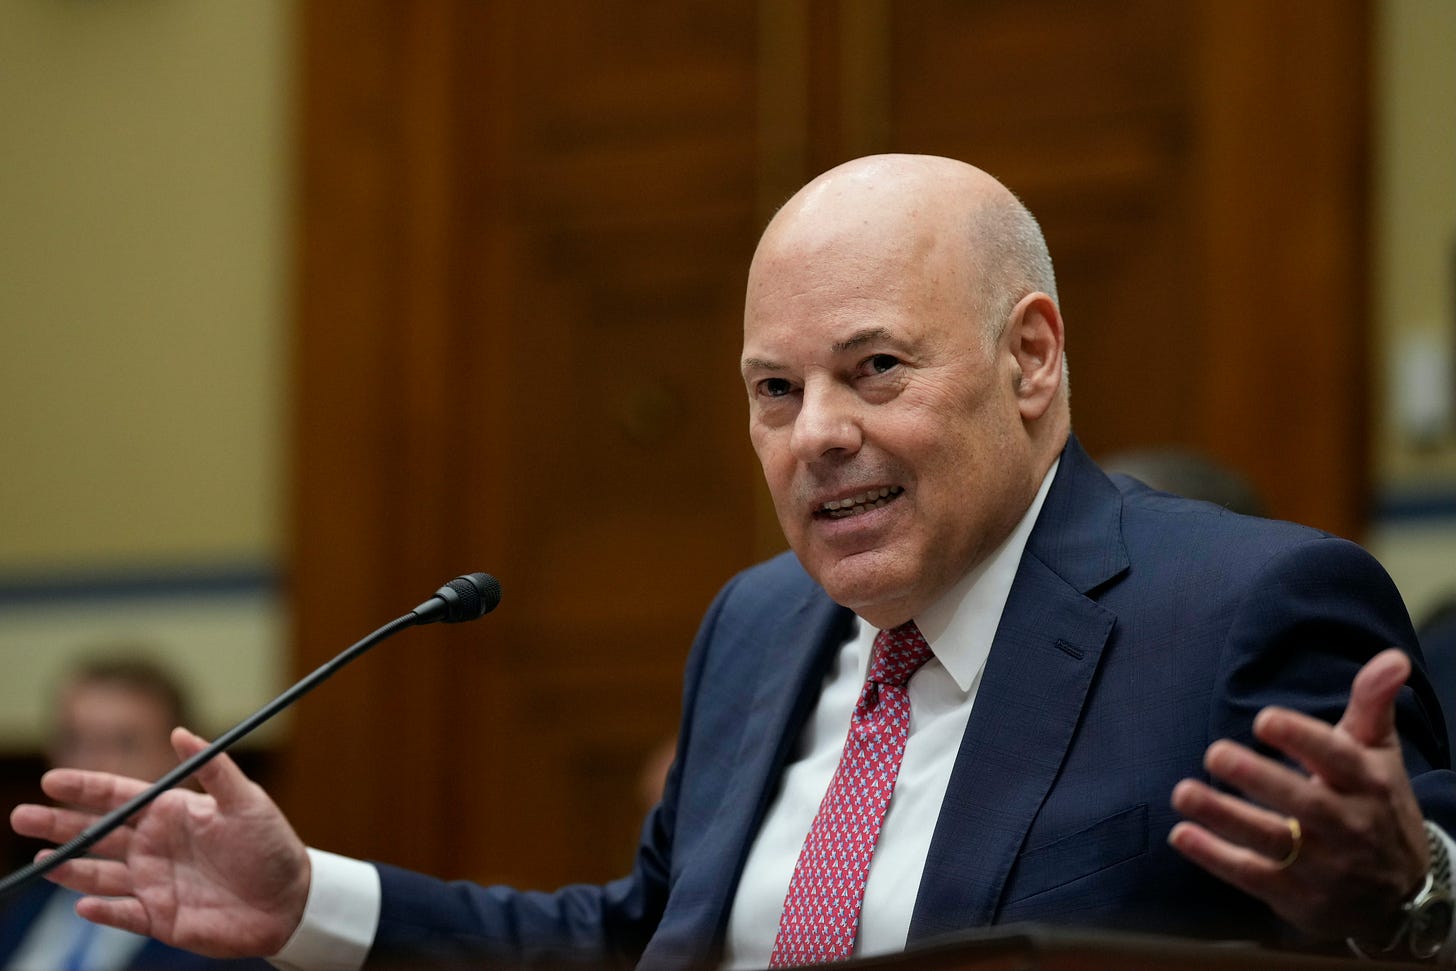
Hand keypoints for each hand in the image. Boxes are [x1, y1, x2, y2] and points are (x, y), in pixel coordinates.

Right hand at [10, 727, 309, 957]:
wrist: (292, 900)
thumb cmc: (273, 846)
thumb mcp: (248, 801)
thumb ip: (215, 769)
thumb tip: (181, 732)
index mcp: (172, 813)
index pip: (119, 797)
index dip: (85, 788)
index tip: (51, 779)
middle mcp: (155, 846)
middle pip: (96, 833)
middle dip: (58, 824)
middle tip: (20, 814)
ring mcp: (154, 883)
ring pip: (99, 874)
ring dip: (70, 868)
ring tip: (43, 859)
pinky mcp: (160, 918)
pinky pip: (122, 915)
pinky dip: (102, 910)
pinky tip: (83, 903)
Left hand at [1169, 648, 1430, 941]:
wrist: (1405, 896)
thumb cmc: (1377, 806)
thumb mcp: (1379, 755)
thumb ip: (1373, 704)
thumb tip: (1391, 657)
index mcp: (1367, 784)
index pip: (1338, 760)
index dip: (1303, 739)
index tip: (1264, 719)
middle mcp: (1349, 826)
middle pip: (1304, 804)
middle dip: (1258, 779)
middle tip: (1214, 753)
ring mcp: (1323, 866)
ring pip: (1271, 841)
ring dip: (1224, 817)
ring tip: (1181, 792)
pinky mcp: (1297, 896)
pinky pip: (1252, 877)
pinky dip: (1214, 858)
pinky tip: (1180, 834)